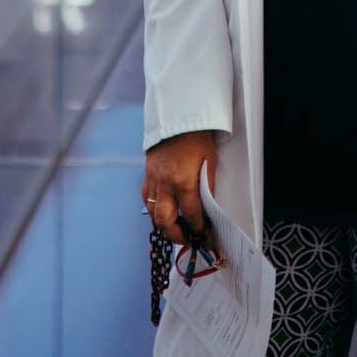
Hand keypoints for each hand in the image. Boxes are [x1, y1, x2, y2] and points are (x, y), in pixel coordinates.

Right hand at [143, 129, 216, 247]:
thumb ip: (207, 186)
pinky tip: (163, 213)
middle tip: (189, 240)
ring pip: (152, 213)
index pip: (191, 215)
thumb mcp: (209, 161)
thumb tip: (209, 207)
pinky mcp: (147, 174)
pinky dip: (154, 210)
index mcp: (183, 182)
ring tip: (177, 231)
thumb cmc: (196, 137)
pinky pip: (146, 199)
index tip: (206, 236)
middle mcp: (165, 184)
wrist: (177, 116)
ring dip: (164, 226)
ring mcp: (153, 180)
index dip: (199, 229)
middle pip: (166, 222)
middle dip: (177, 236)